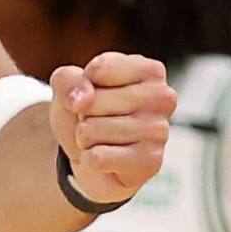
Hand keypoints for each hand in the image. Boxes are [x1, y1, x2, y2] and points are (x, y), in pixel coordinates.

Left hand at [50, 52, 176, 207]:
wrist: (91, 158)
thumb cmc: (88, 115)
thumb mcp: (69, 87)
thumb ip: (67, 80)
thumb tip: (83, 100)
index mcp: (149, 71)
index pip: (99, 70)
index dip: (83, 86)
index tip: (95, 94)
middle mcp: (163, 98)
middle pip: (94, 101)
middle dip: (84, 114)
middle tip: (98, 121)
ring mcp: (159, 131)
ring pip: (93, 130)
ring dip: (85, 138)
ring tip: (101, 139)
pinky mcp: (150, 162)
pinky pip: (98, 157)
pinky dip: (90, 160)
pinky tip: (106, 157)